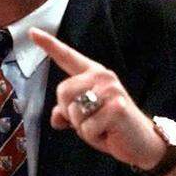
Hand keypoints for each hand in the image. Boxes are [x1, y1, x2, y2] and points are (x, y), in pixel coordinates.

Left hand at [29, 28, 175, 175]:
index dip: (49, 45)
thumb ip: (66, 112)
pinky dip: (93, 136)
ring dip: (82, 127)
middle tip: (92, 120)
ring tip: (101, 126)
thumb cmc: (111, 128)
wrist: (143, 143)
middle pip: (62, 91)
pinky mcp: (117, 107)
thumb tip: (56, 118)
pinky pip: (86, 128)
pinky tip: (108, 133)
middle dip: (70, 113)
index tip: (32, 32)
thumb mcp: (84, 118)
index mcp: (93, 74)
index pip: (67, 57)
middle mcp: (103, 77)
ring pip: (73, 111)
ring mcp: (111, 90)